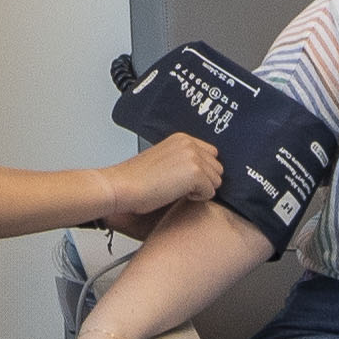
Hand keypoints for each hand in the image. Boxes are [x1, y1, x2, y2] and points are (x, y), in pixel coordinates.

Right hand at [105, 131, 222, 227]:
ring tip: (176, 190)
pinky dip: (196, 199)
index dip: (201, 171)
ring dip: (200, 190)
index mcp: (182, 139)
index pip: (212, 155)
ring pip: (216, 181)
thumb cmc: (136, 179)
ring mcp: (194, 157)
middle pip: (217, 168)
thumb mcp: (162, 159)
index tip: (184, 179)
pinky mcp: (195, 173)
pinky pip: (210, 193)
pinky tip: (175, 194)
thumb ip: (183, 160)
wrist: (122, 186)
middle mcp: (190, 144)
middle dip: (203, 181)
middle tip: (178, 187)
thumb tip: (202, 172)